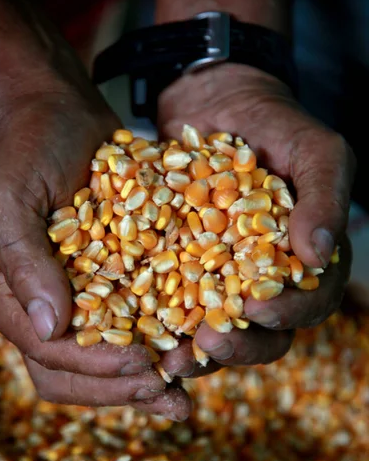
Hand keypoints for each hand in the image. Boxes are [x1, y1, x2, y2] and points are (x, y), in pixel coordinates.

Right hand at [0, 50, 192, 421]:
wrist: (54, 106)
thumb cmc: (24, 144)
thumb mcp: (8, 198)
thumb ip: (23, 262)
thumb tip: (51, 326)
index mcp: (5, 292)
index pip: (47, 352)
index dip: (94, 367)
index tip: (141, 366)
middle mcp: (38, 302)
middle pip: (73, 370)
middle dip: (120, 388)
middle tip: (170, 395)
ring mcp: (73, 290)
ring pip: (103, 354)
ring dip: (142, 378)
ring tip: (184, 393)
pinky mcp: (106, 273)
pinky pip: (131, 318)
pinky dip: (157, 338)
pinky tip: (193, 346)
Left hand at [158, 64, 352, 377]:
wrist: (214, 103)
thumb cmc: (272, 126)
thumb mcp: (313, 150)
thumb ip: (325, 196)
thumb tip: (319, 254)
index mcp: (304, 263)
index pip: (309, 302)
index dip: (288, 312)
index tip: (258, 307)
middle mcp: (264, 282)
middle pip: (264, 334)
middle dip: (239, 344)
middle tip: (209, 342)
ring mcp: (220, 282)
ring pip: (217, 333)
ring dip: (195, 352)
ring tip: (168, 357)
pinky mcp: (178, 275)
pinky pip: (171, 309)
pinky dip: (156, 325)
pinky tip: (136, 333)